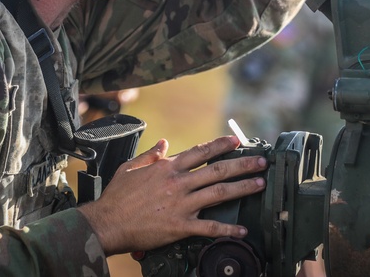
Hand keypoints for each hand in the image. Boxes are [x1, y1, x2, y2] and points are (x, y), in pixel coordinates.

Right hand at [77, 135, 266, 254]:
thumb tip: (162, 143)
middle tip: (261, 161)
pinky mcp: (180, 226)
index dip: (220, 145)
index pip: (200, 151)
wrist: (107, 222)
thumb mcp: (130, 168)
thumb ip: (150, 155)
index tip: (236, 140)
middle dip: (242, 164)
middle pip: (217, 170)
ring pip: (218, 193)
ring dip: (242, 188)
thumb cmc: (117, 196)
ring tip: (259, 184)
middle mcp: (178, 183)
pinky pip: (208, 227)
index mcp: (167, 168)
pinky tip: (241, 229)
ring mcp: (181, 205)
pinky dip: (227, 228)